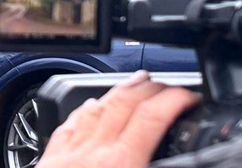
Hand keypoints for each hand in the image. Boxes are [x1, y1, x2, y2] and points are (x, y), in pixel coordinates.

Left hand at [36, 70, 199, 167]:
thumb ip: (158, 167)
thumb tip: (179, 162)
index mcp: (121, 164)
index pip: (153, 117)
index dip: (176, 100)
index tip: (191, 95)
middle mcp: (93, 152)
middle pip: (124, 104)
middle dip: (149, 87)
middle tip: (166, 82)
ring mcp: (68, 153)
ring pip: (96, 108)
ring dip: (119, 91)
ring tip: (134, 83)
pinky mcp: (50, 160)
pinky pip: (69, 124)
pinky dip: (85, 111)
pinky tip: (90, 105)